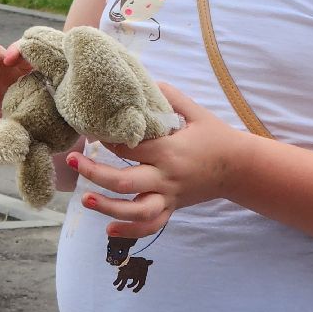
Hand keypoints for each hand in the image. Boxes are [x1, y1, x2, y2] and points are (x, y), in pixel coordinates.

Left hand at [72, 83, 244, 240]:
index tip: (89, 130)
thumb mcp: (195, 111)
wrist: (239, 167)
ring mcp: (169, 196)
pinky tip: (109, 229)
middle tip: (73, 161)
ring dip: (107, 207)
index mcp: (170, 150)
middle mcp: (166, 177)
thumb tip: (144, 81)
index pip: (130, 147)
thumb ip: (169, 96)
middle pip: (124, 181)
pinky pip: (150, 226)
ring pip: (134, 210)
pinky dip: (129, 231)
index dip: (107, 139)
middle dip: (94, 172)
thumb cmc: (215, 135)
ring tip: (85, 199)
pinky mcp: (173, 209)